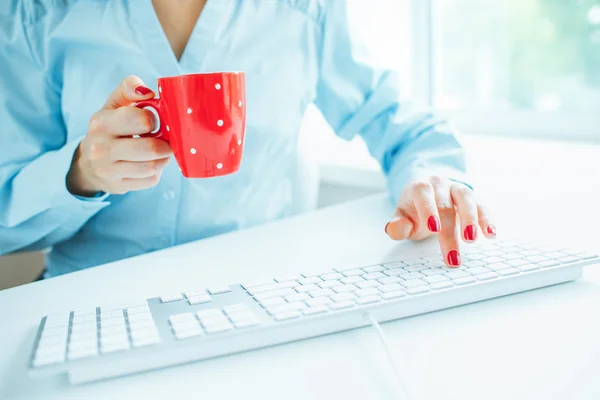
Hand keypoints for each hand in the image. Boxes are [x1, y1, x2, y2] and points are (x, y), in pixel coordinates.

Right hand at [67, 76, 171, 196]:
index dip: (155, 120)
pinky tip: (150, 163)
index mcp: (101, 123)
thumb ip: (128, 89)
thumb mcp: (113, 105)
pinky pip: (150, 180)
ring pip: (153, 167)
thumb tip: (148, 91)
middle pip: (150, 148)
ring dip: (163, 158)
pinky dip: (156, 171)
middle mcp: (101, 148)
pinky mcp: (119, 186)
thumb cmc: (109, 128)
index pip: (142, 120)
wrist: (89, 163)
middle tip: (167, 140)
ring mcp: (109, 171)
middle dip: (165, 144)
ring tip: (161, 151)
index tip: (155, 121)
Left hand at [384, 176, 495, 267]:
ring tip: (472, 240)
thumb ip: (397, 225)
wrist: (428, 191)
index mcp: (420, 187)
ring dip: (471, 220)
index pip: (423, 194)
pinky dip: (487, 219)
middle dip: (450, 231)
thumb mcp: (402, 216)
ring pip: (466, 199)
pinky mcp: (473, 197)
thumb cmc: (415, 208)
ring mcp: (457, 189)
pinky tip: (490, 234)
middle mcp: (440, 184)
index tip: (433, 229)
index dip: (428, 210)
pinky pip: (482, 205)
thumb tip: (395, 229)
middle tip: (453, 254)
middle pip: (446, 205)